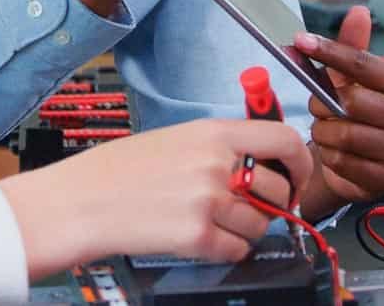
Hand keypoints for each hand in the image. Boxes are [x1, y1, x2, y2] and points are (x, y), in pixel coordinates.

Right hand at [0, 118, 314, 277]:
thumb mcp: (177, 140)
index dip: (300, 161)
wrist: (82, 201)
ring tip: (212, 222)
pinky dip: (226, 250)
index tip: (296, 176)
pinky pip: (238, 249)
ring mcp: (208, 201)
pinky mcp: (197, 237)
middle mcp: (216, 164)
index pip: (283, 139)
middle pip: (277, 189)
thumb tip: (262, 162)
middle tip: (249, 209)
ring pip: (260, 224)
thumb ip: (221, 147)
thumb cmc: (122, 170)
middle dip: (270, 205)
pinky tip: (200, 238)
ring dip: (246, 229)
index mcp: (213, 133)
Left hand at [291, 7, 383, 214]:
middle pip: (352, 102)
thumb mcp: (351, 79)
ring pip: (344, 134)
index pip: (362, 63)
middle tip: (319, 106)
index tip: (301, 41)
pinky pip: (343, 162)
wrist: (361, 166)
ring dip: (324, 132)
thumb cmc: (357, 115)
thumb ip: (352, 47)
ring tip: (327, 130)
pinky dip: (330, 156)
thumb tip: (359, 11)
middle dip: (324, 104)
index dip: (329, 51)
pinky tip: (335, 153)